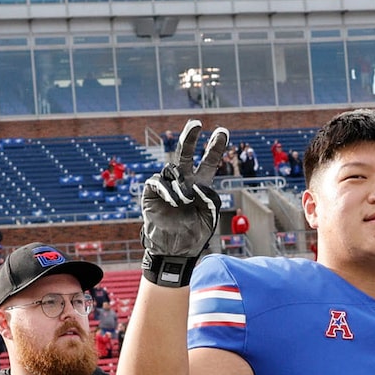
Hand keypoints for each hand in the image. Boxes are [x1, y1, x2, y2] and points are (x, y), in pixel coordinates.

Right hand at [140, 120, 230, 287]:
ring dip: (182, 185)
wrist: (175, 251)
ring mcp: (167, 186)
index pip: (208, 161)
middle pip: (186, 153)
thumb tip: (194, 185)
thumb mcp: (210, 216)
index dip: (215, 147)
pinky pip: (159, 182)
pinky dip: (169, 190)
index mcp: (200, 186)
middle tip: (197, 123)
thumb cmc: (194, 235)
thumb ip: (209, 197)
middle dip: (191, 137)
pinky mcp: (152, 192)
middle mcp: (183, 182)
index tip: (222, 132)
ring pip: (173, 170)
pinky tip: (175, 201)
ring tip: (185, 202)